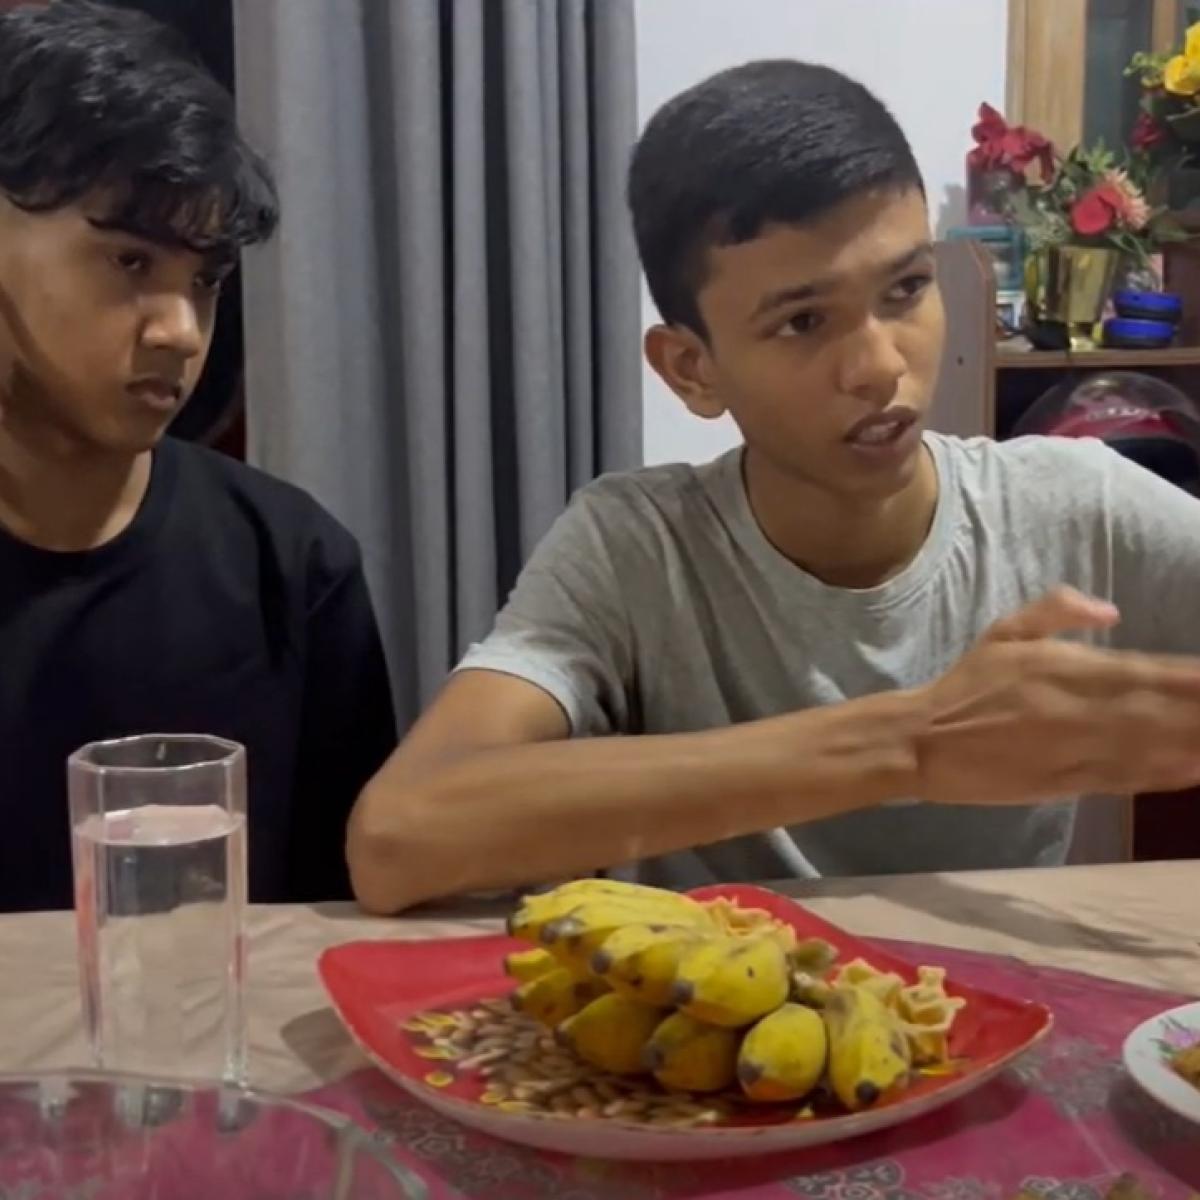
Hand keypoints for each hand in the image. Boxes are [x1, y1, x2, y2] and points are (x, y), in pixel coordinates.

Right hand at [914, 587, 1199, 803]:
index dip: (1191, 679)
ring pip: (1151, 747)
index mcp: (1066, 667)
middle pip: (1160, 711)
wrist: (923, 741)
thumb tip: (1110, 612)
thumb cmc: (966, 685)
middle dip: (1197, 712)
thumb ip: (1056, 610)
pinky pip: (1127, 778)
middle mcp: (1079, 708)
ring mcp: (1076, 749)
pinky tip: (1193, 771)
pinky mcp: (1068, 783)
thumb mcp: (1004, 632)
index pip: (1148, 670)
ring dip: (1190, 743)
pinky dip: (1164, 776)